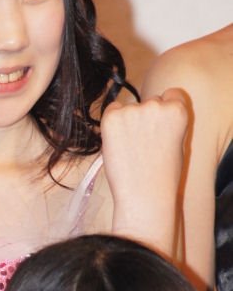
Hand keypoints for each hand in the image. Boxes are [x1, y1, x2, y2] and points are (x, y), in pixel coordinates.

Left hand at [100, 87, 188, 257]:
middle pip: (149, 101)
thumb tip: (154, 111)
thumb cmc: (163, 176)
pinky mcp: (111, 118)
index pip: (172, 94)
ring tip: (131, 149)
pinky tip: (118, 144)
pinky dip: (112, 124)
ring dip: (128, 121)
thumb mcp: (178, 143)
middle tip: (143, 143)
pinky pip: (111, 111)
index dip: (165, 108)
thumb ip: (169, 123)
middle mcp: (156, 106)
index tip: (160, 123)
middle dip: (146, 116)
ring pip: (129, 107)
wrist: (144, 196)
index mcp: (178, 111)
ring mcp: (132, 110)